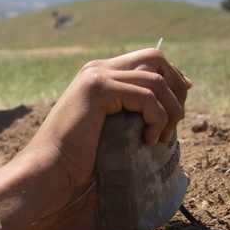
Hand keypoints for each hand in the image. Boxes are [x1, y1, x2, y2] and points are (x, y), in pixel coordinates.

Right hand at [0, 48, 191, 229]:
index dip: (172, 78)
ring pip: (157, 80)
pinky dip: (157, 118)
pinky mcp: (98, 89)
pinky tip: (148, 140)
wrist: (49, 170)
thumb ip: (131, 113)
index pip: (147, 60)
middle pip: (155, 59)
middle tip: (177, 120)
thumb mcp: (111, 130)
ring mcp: (96, 76)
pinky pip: (147, 97)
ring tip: (162, 137)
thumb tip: (170, 113)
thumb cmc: (76, 161)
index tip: (180, 103)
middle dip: (176, 87)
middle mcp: (97, 69)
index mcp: (98, 75)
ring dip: (170, 110)